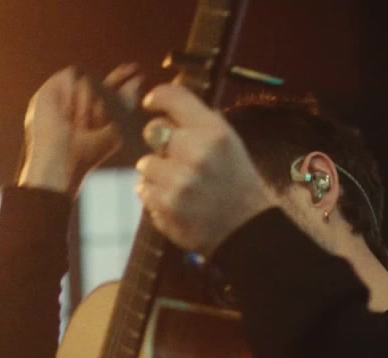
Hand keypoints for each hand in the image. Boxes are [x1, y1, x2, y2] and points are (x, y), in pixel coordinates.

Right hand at [18, 63, 143, 193]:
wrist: (60, 161)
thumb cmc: (85, 154)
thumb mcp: (114, 130)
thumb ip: (125, 105)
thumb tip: (137, 80)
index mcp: (89, 111)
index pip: (107, 87)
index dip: (120, 76)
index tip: (135, 70)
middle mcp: (75, 101)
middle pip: (99, 82)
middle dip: (101, 103)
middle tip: (92, 125)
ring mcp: (62, 96)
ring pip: (86, 80)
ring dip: (86, 104)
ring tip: (78, 124)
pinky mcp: (48, 90)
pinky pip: (70, 76)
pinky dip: (72, 94)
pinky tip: (67, 113)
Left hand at [135, 83, 276, 256]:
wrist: (245, 229)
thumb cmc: (236, 183)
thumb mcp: (229, 143)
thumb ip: (200, 123)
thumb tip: (168, 106)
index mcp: (213, 131)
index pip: (174, 97)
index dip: (157, 97)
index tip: (150, 103)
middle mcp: (195, 151)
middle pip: (153, 130)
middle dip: (159, 143)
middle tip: (174, 157)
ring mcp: (178, 179)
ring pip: (144, 163)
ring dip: (156, 173)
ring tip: (179, 184)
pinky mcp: (165, 204)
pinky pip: (143, 189)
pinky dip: (154, 194)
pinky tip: (175, 200)